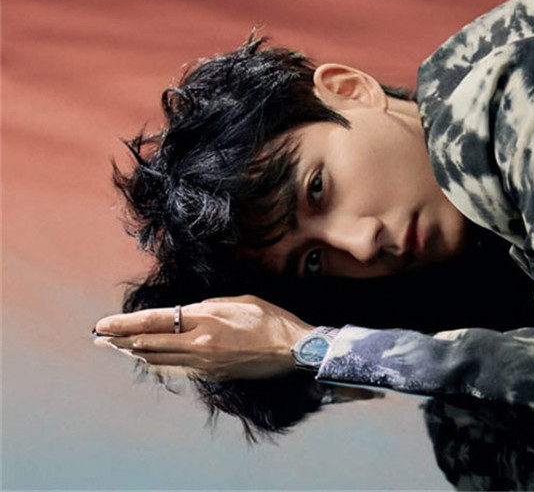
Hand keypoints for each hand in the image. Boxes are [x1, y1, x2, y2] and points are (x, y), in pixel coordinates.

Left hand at [93, 295, 314, 380]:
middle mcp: (199, 342)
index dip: (125, 324)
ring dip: (136, 353)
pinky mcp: (212, 374)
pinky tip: (149, 360)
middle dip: (120, 340)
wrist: (292, 349)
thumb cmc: (271, 320)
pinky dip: (159, 362)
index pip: (154, 321)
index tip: (104, 324)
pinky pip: (178, 369)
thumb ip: (209, 306)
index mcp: (205, 318)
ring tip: (117, 348)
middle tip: (100, 338)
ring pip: (159, 358)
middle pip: (149, 343)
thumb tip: (188, 312)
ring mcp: (205, 362)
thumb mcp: (239, 300)